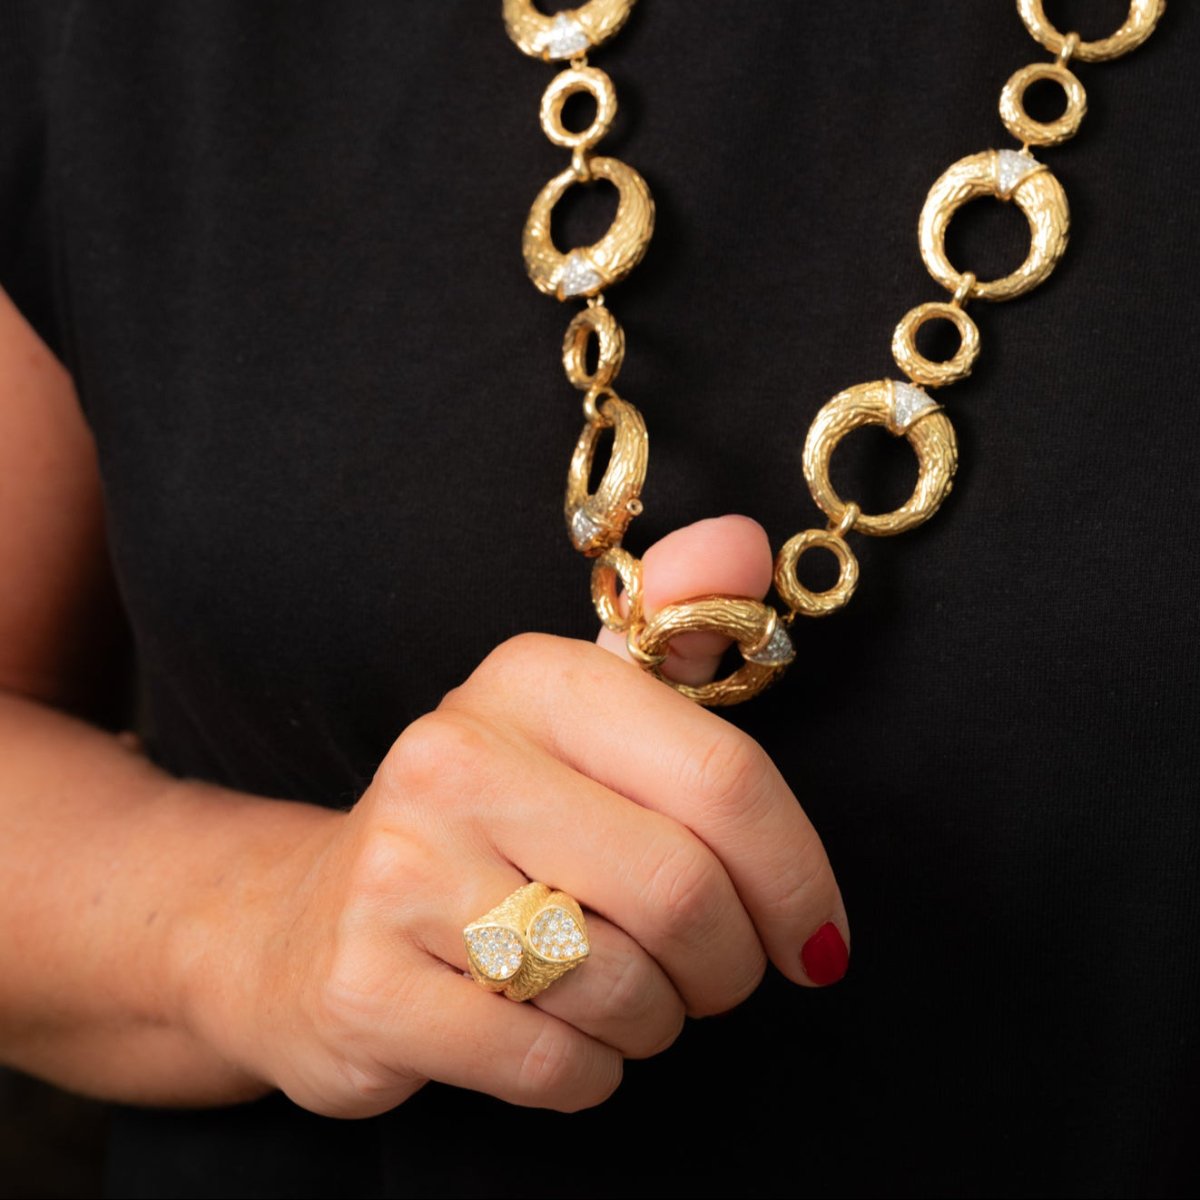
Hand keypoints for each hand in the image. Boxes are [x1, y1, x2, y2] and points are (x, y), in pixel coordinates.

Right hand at [186, 516, 847, 1117]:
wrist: (306, 923)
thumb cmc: (484, 825)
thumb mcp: (575, 721)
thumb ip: (672, 637)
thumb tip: (743, 541)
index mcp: (530, 680)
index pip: (722, 776)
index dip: (796, 874)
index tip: (814, 938)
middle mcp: (455, 756)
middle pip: (683, 892)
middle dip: (729, 965)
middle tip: (714, 976)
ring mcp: (398, 871)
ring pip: (623, 989)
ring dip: (656, 1020)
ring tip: (624, 997)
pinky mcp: (364, 986)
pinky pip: (551, 1066)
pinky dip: (590, 1073)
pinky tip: (557, 1037)